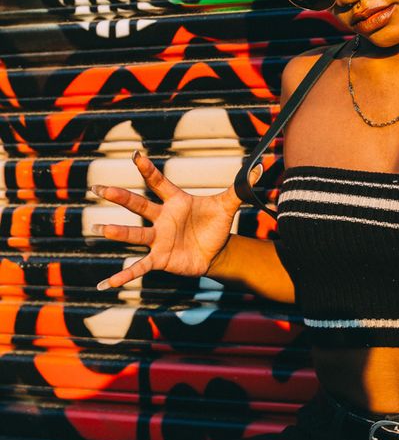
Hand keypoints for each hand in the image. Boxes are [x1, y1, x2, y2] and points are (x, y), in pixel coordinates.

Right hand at [89, 152, 242, 290]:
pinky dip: (122, 276)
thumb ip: (240, 187)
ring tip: (99, 228)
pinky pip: (139, 267)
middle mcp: (162, 218)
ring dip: (117, 232)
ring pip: (135, 233)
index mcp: (176, 201)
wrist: (217, 251)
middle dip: (119, 196)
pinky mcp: (160, 259)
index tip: (135, 154)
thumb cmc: (215, 223)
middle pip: (138, 205)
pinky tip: (105, 284)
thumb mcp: (228, 204)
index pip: (159, 182)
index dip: (148, 169)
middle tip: (97, 186)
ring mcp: (158, 239)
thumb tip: (260, 168)